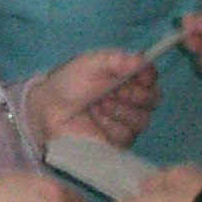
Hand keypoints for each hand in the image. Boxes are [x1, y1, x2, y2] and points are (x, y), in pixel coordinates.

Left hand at [23, 48, 158, 148]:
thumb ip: (115, 59)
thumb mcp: (90, 63)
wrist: (47, 109)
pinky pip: (126, 135)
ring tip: (96, 105)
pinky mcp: (117, 141)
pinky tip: (94, 119)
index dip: (149, 76)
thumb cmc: (68, 83)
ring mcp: (126, 121)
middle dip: (135, 95)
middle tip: (114, 91)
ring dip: (118, 111)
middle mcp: (132, 98)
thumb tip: (141, 59)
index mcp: (127, 76)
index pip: (151, 76)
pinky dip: (109, 126)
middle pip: (153, 99)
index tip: (140, 75)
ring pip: (142, 120)